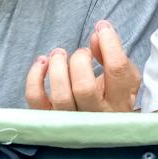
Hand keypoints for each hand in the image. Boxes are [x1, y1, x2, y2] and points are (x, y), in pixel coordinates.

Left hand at [26, 19, 140, 111]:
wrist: (102, 129)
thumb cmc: (111, 98)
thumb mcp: (123, 79)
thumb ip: (113, 56)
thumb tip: (99, 33)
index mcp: (120, 102)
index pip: (117, 70)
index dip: (109, 43)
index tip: (102, 29)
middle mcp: (97, 116)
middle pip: (84, 87)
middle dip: (79, 59)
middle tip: (81, 53)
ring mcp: (71, 122)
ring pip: (61, 95)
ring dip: (57, 67)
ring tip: (59, 54)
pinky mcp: (49, 120)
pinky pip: (36, 99)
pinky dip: (34, 77)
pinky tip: (42, 63)